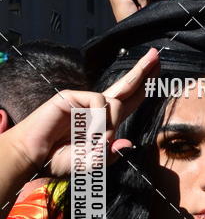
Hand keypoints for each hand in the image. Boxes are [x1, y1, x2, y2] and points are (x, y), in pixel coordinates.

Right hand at [8, 48, 158, 175]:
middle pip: (125, 86)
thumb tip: (127, 143)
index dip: (143, 87)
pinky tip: (90, 133)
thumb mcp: (89, 164)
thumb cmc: (59, 159)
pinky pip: (99, 102)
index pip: (129, 100)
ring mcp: (84, 101)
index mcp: (104, 120)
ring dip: (112, 123)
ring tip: (98, 141)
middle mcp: (96, 108)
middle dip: (142, 71)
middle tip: (156, 55)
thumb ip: (108, 156)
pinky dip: (100, 119)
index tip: (157, 70)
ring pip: (115, 102)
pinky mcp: (71, 97)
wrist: (33, 156)